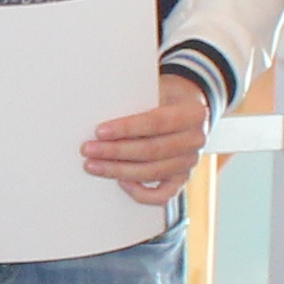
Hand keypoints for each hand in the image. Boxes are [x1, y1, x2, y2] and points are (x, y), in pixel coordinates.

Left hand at [84, 75, 211, 205]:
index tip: (100, 131)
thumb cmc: (163, 97)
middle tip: (88, 149)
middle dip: (116, 151)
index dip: (127, 128)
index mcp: (194, 113)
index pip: (157, 122)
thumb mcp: (156, 89)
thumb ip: (137, 102)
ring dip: (119, 170)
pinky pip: (163, 195)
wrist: (184, 107)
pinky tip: (121, 182)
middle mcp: (196, 139)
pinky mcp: (182, 178)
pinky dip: (141, 193)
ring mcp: (190, 161)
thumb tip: (101, 116)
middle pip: (152, 150)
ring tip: (93, 165)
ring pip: (153, 172)